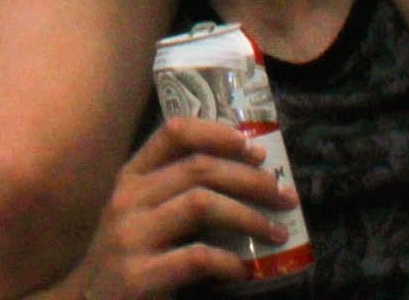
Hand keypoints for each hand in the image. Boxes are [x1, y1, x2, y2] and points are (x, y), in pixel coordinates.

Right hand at [76, 117, 301, 294]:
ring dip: (248, 215)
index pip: (173, 133)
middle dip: (250, 178)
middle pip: (198, 167)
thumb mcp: (140, 215)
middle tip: (284, 195)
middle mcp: (128, 198)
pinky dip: (228, 261)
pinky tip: (244, 269)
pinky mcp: (139, 275)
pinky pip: (196, 257)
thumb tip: (243, 175)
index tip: (253, 147)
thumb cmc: (124, 257)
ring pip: (200, 203)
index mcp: (131, 177)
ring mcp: (130, 236)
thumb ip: (173, 193)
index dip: (217, 133)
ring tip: (277, 231)